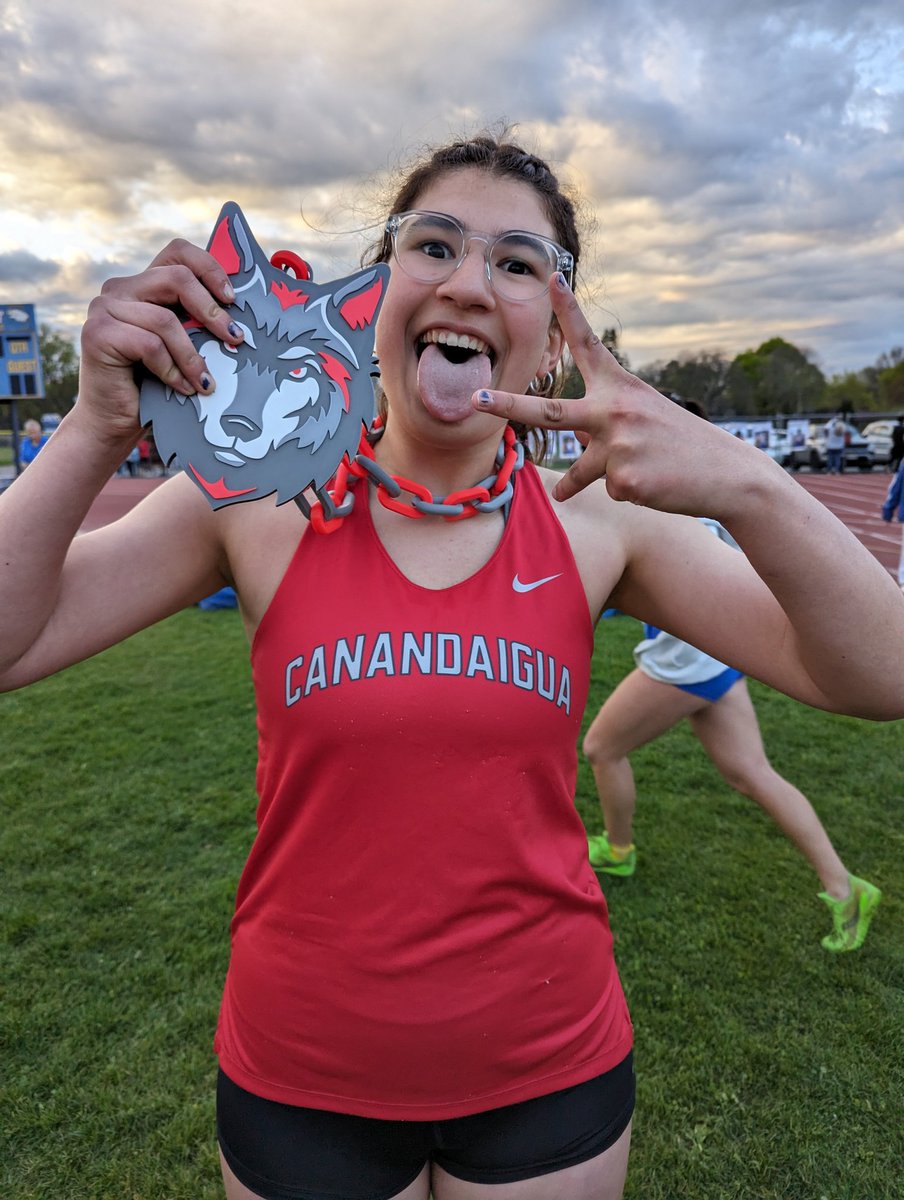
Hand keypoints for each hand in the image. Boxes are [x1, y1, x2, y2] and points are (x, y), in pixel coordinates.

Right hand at [77, 239, 242, 441]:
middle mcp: (120, 289)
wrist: (113, 422)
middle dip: (211, 311)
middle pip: (176, 278)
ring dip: (192, 356)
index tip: (232, 298)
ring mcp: (104, 308)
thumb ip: (196, 324)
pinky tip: (182, 388)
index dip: (209, 268)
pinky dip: (172, 370)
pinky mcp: (97, 333)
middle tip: (234, 339)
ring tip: (206, 383)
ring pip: (165, 319)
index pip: (177, 252)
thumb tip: (241, 319)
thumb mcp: (181, 348)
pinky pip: (149, 344)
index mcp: (143, 285)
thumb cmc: (154, 387)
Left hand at [474, 274, 778, 519]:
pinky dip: (630, 492)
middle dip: (509, 406)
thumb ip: (605, 430)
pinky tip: (657, 484)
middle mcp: (614, 411)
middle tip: (476, 399)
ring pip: (582, 470)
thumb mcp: (645, 422)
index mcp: (621, 389)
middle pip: (549, 412)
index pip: (589, 345)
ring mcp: (617, 446)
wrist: (728, 476)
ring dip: (587, 482)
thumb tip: (573, 460)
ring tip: (637, 475)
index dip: (569, 312)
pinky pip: (608, 490)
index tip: (552, 279)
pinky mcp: (624, 479)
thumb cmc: (683, 447)